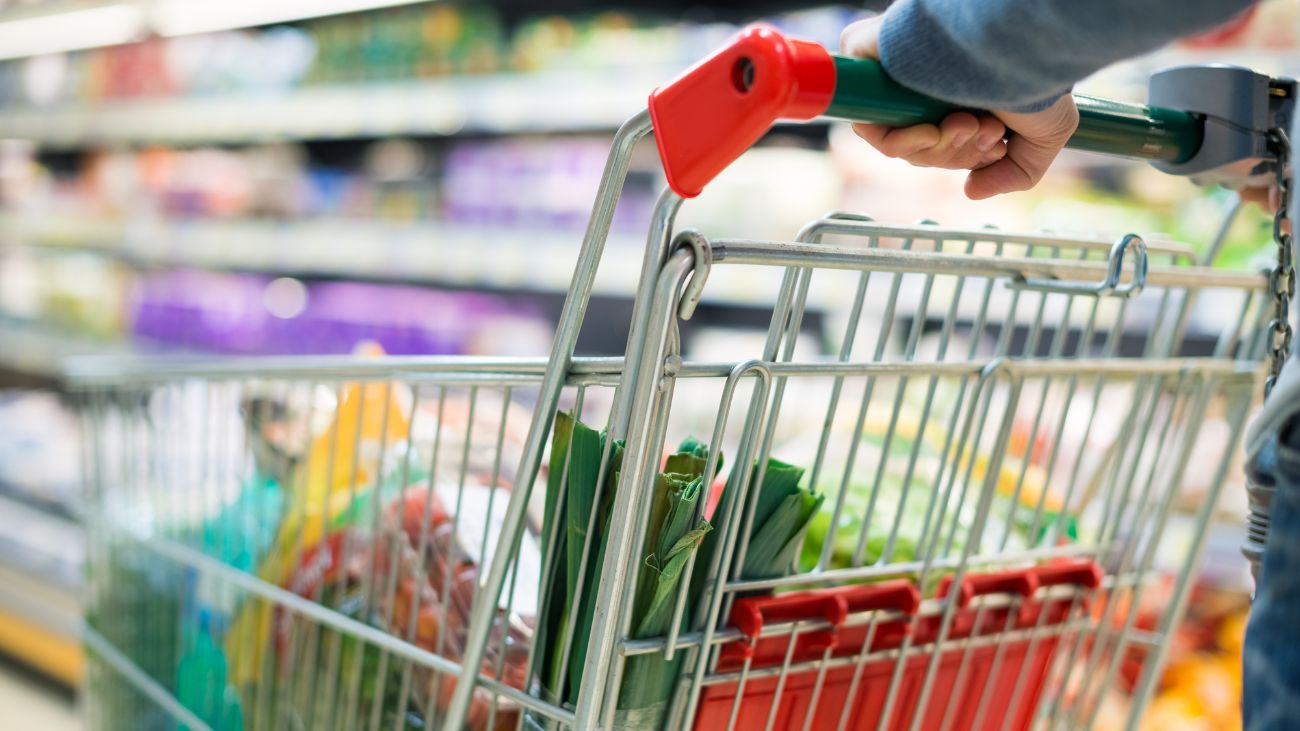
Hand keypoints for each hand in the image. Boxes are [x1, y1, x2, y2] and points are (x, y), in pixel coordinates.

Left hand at [840, 16, 1079, 199]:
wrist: (1020, 40)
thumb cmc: (1036, 74)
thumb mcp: (1044, 135)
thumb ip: (1016, 172)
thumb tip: (970, 191)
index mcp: (955, 95)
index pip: (938, 146)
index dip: (963, 156)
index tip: (995, 147)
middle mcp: (923, 83)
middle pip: (918, 149)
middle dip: (957, 152)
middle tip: (987, 130)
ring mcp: (895, 72)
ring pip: (896, 142)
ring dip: (940, 148)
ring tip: (973, 123)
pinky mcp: (868, 54)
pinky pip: (868, 122)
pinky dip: (902, 140)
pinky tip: (939, 128)